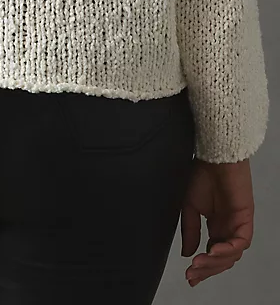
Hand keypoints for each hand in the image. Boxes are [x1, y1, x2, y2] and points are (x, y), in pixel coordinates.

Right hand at [181, 157, 253, 286]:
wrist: (214, 156)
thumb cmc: (202, 174)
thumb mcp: (189, 206)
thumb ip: (190, 231)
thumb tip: (187, 253)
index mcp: (217, 226)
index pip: (212, 255)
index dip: (202, 268)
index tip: (189, 277)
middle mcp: (228, 229)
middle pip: (222, 260)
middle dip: (207, 269)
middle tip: (192, 274)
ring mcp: (238, 225)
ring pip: (232, 255)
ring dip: (215, 262)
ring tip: (199, 262)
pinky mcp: (246, 219)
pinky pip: (240, 242)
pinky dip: (227, 249)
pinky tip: (213, 250)